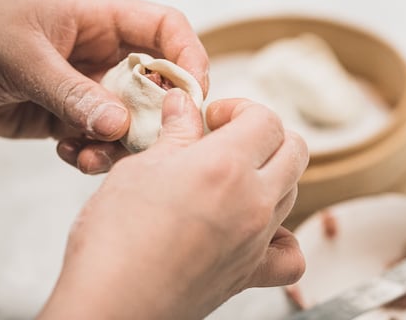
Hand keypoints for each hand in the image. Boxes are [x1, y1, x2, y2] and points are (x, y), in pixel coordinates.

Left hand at [0, 0, 208, 168]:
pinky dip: (91, 152)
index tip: (194, 96)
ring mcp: (80, 84)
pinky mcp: (61, 114)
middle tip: (146, 143)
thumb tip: (122, 126)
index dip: (187, 56)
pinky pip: (95, 137)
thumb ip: (72, 93)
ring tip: (92, 155)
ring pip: (126, 116)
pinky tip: (68, 155)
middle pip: (153, 79)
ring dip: (120, 141)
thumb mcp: (21, 60)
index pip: (163, 26)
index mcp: (95, 16)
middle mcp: (96, 49)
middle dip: (154, 113)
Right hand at [38, 90, 308, 319]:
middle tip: (225, 138)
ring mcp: (255, 241)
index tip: (213, 117)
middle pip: (293, 150)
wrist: (111, 304)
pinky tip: (255, 228)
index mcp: (225, 166)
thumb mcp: (138, 168)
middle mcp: (252, 202)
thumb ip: (173, 134)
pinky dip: (283, 236)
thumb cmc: (114, 240)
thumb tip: (183, 105)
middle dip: (263, 134)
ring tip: (228, 177)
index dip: (240, 109)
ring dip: (269, 174)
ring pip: (291, 192)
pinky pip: (290, 254)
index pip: (265, 119)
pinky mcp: (248, 274)